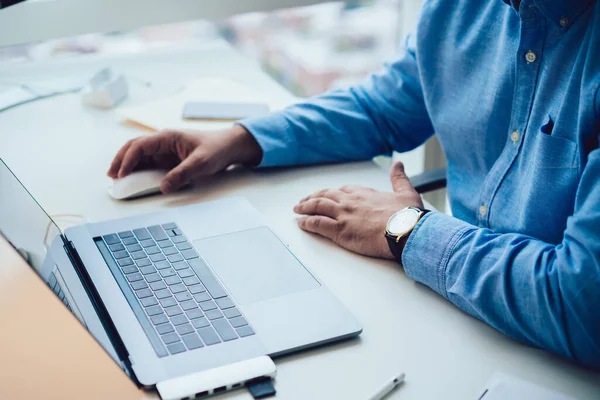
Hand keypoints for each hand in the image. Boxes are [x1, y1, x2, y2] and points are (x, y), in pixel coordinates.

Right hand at [107, 125, 261, 192]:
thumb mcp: (201, 163)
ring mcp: (165, 151)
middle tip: (111, 176)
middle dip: (120, 160)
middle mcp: (163, 142)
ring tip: (117, 178)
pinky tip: (133, 179)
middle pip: (134, 148)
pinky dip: (139, 170)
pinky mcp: (169, 159)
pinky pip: (150, 164)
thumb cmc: (217, 149)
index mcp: (168, 137)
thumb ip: (182, 175)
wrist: (230, 147)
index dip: (128, 160)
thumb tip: (164, 187)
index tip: (122, 173)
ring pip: (140, 156)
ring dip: (127, 165)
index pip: (140, 146)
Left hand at [293, 162, 422, 258]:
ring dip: (305, 207)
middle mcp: (351, 201)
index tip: (327, 194)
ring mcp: (343, 215)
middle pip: (326, 196)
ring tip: (297, 209)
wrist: (404, 230)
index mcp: (365, 193)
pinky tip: (300, 223)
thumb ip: (399, 177)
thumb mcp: (406, 192)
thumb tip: (398, 163)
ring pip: (318, 207)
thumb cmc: (407, 216)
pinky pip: (317, 224)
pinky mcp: (339, 230)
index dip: (333, 192)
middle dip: (313, 197)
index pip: (344, 190)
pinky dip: (306, 222)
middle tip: (305, 201)